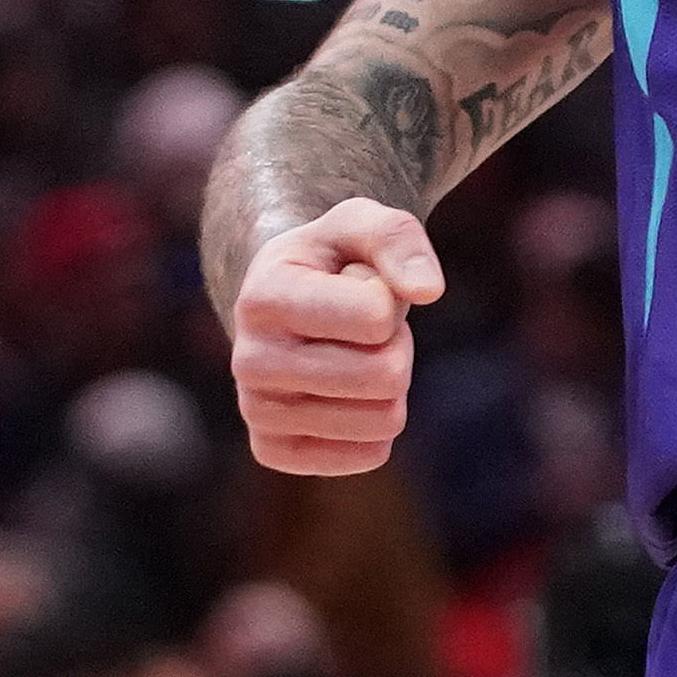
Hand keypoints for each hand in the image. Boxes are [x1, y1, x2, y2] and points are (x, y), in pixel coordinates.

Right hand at [229, 198, 441, 474]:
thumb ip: (399, 239)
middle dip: (397, 344)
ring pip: (384, 419)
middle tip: (366, 328)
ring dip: (389, 382)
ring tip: (353, 353)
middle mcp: (247, 360)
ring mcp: (256, 411)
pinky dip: (378, 422)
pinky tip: (345, 391)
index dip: (389, 298)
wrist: (285, 298)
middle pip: (386, 375)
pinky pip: (369, 455)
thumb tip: (428, 291)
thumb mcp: (363, 222)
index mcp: (263, 297)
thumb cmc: (333, 257)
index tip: (358, 285)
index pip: (377, 318)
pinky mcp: (274, 449)